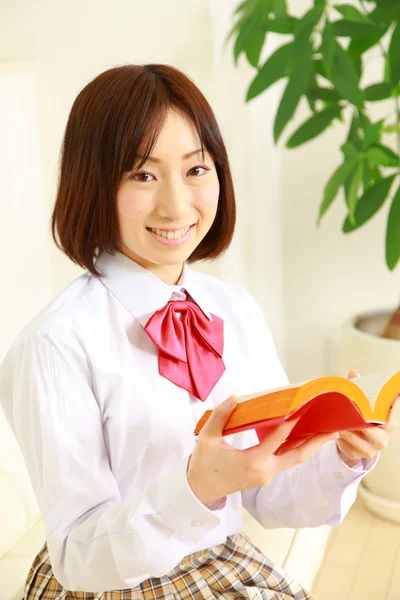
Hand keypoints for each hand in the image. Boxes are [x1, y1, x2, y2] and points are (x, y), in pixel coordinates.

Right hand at [187, 395, 338, 507]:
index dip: (290, 423)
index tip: (302, 410)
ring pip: (293, 459)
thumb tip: (234, 398)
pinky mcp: (265, 475)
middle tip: (333, 430)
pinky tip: (304, 437)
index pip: (276, 440)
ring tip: (327, 432)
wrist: (201, 490)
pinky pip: (285, 460)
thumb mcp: (208, 438)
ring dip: (310, 446)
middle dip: (316, 443)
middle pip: (296, 456)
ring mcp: (266, 475)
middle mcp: (264, 470)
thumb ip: (221, 416)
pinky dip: (296, 448)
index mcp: (251, 461)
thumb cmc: (204, 464)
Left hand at [335, 369, 397, 467]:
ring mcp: (369, 450)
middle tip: (342, 408)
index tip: (358, 402)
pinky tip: (332, 427)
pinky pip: (344, 444)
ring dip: (342, 426)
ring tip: (334, 416)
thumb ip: (360, 389)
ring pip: (352, 437)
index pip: (382, 417)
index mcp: (389, 425)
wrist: (360, 439)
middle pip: (367, 429)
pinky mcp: (356, 455)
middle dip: (353, 418)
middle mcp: (382, 439)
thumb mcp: (365, 404)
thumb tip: (353, 373)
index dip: (369, 409)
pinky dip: (337, 435)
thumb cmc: (364, 419)